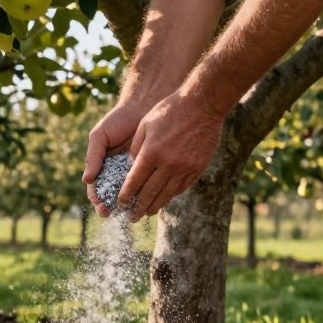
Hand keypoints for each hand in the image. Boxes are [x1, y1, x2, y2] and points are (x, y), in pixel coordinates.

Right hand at [83, 102, 148, 216]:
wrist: (141, 108)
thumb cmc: (117, 121)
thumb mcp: (99, 137)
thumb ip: (93, 157)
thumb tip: (86, 180)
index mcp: (100, 166)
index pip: (96, 189)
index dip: (97, 200)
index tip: (102, 208)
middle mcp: (115, 172)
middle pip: (110, 196)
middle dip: (110, 206)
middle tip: (113, 213)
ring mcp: (131, 172)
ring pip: (127, 193)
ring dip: (127, 204)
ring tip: (129, 211)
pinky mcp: (147, 169)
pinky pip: (144, 185)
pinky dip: (143, 194)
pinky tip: (145, 200)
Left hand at [117, 91, 223, 221]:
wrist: (202, 105)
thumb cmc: (169, 110)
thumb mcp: (145, 125)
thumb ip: (136, 148)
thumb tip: (129, 168)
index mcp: (151, 153)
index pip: (134, 181)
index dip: (126, 195)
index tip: (120, 204)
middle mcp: (168, 164)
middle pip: (150, 193)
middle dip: (138, 207)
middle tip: (131, 218)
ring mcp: (185, 168)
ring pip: (166, 194)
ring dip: (155, 206)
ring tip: (147, 213)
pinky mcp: (197, 168)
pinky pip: (181, 187)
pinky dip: (171, 195)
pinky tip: (164, 200)